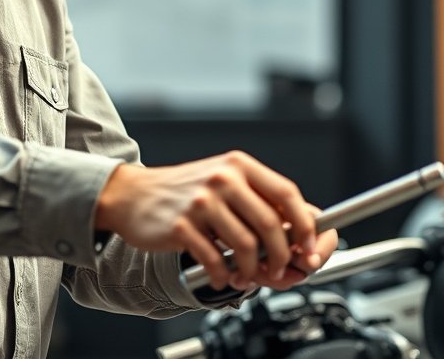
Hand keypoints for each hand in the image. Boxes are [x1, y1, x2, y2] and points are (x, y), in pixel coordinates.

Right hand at [94, 151, 324, 290]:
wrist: (133, 195)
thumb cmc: (184, 191)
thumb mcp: (224, 181)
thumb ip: (259, 199)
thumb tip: (302, 227)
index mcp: (239, 166)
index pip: (286, 193)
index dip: (304, 224)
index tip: (310, 247)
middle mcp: (222, 179)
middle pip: (270, 224)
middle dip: (281, 256)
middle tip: (279, 271)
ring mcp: (201, 202)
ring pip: (246, 246)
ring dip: (252, 271)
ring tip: (245, 277)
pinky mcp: (182, 226)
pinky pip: (216, 260)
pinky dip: (223, 276)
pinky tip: (221, 276)